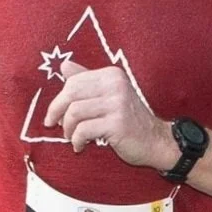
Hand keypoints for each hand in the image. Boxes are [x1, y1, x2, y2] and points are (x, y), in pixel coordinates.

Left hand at [43, 60, 174, 161]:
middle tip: (56, 126)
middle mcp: (116, 84)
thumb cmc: (128, 120)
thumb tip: (64, 65)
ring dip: (68, 129)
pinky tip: (80, 146)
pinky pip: (84, 130)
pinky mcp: (117, 123)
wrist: (155, 141)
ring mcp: (118, 103)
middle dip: (57, 112)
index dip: (59, 100)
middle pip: (71, 94)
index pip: (74, 81)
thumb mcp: (109, 96)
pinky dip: (77, 140)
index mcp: (112, 75)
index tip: (56, 115)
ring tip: (72, 138)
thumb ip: (87, 80)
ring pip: (75, 112)